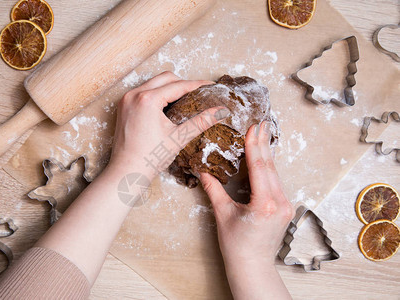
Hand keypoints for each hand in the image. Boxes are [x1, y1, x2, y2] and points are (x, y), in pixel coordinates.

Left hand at [108, 71, 230, 179]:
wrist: (126, 172)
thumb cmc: (149, 158)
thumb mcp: (179, 138)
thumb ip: (201, 122)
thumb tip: (221, 112)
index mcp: (147, 99)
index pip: (178, 86)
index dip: (197, 85)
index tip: (210, 86)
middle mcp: (134, 95)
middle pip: (165, 78)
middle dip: (183, 83)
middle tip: (198, 94)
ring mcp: (126, 100)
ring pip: (153, 83)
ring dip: (169, 87)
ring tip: (185, 99)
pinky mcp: (123, 107)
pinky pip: (143, 91)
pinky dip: (157, 94)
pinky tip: (167, 106)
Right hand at [199, 121, 293, 299]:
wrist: (253, 266)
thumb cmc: (237, 246)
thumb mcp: (223, 215)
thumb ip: (214, 190)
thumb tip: (203, 172)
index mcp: (265, 204)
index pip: (259, 168)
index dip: (255, 146)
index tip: (253, 129)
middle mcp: (280, 203)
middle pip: (270, 167)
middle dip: (264, 144)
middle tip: (261, 124)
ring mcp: (286, 206)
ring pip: (275, 174)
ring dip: (267, 154)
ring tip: (262, 135)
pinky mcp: (285, 208)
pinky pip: (277, 182)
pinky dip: (269, 168)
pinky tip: (265, 157)